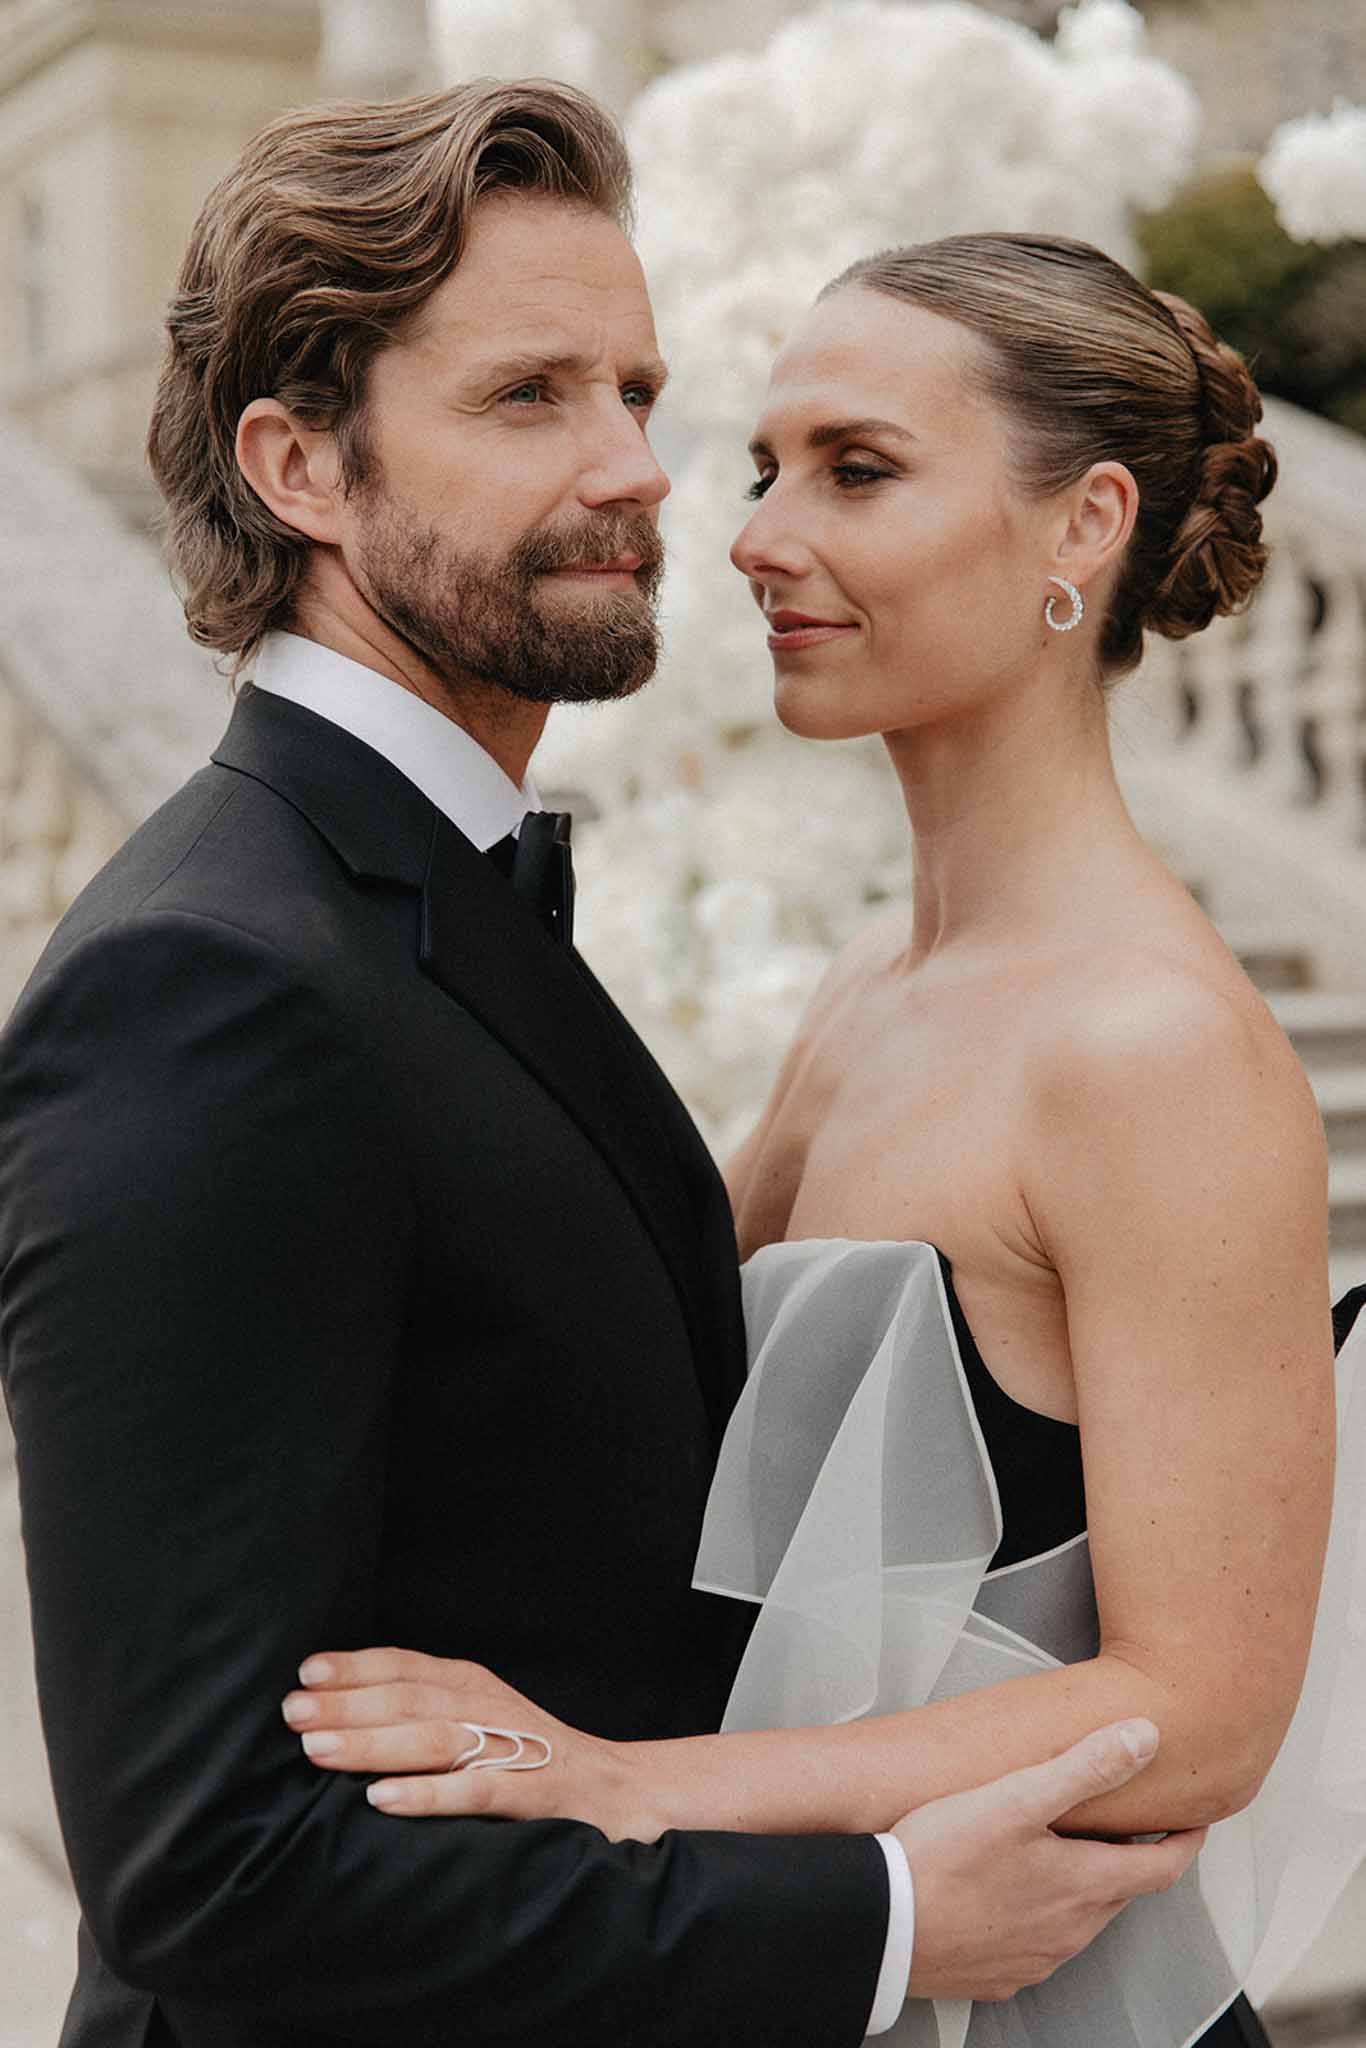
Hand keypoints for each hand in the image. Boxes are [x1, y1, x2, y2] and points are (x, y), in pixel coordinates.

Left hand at [282, 1647, 659, 1841]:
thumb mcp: (476, 1715)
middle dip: (347, 1705)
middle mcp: (486, 1706)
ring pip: (433, 1739)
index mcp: (470, 1684)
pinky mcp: (528, 1793)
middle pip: (409, 1699)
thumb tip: (336, 1712)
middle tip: (292, 1713)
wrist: (615, 1788)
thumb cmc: (527, 1755)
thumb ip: (421, 1708)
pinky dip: (425, 1794)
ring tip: (320, 1751)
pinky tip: (383, 1801)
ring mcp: (508, 1749)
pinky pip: (472, 1792)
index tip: (304, 1673)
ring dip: (373, 1743)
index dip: (354, 1667)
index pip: (404, 1665)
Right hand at [897, 1720, 1205, 2002]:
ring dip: (1083, 1886)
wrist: (884, 1924)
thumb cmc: (942, 1860)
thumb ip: (1085, 1766)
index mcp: (1084, 1885)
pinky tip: (1013, 1891)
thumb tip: (1144, 1737)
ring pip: (1080, 1919)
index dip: (1184, 1841)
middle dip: (1127, 1857)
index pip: (1162, 1868)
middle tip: (1121, 1823)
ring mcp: (1036, 1958)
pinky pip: (1039, 1944)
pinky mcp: (1001, 1973)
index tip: (1193, 1822)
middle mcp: (1070, 1931)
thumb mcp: (1018, 1797)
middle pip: (1120, 1892)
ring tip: (1061, 1851)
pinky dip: (1042, 1915)